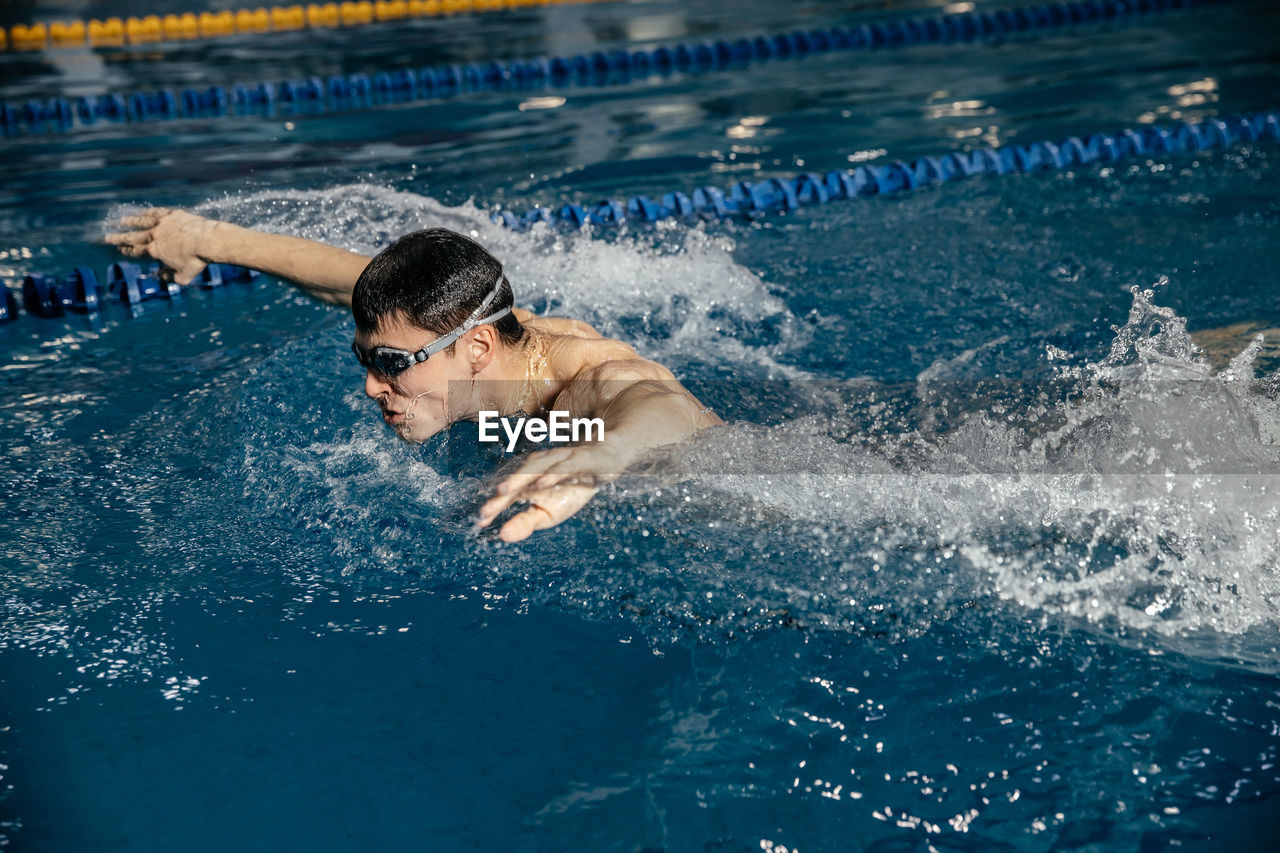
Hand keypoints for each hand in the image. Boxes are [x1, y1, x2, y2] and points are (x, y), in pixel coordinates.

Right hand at [104, 208, 217, 284]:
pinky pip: (156, 212)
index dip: (126, 250)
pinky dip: (146, 213)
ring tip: (120, 222)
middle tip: (107, 237)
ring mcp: (162, 224)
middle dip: (118, 237)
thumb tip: (159, 276)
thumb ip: (169, 278)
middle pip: (132, 236)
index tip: (118, 249)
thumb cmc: (198, 261)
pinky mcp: (172, 214)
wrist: (209, 241)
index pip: (136, 251)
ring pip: (141, 222)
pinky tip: (142, 212)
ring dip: (129, 222)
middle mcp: (154, 236)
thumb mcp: (183, 276)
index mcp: (155, 251)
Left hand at [475, 443, 626, 542]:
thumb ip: (525, 522)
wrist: (608, 461)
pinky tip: (542, 483)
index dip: (494, 506)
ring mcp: (560, 460)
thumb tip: (503, 536)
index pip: (508, 494)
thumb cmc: (572, 488)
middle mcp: (541, 466)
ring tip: (504, 491)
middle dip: (500, 493)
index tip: (479, 522)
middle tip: (485, 510)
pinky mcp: (581, 458)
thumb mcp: (548, 512)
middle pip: (517, 479)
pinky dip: (553, 474)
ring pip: (537, 467)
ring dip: (519, 478)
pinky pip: (565, 466)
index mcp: (530, 480)